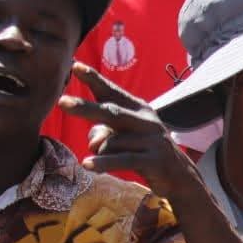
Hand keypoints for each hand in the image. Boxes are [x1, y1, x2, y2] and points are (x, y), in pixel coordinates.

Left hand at [59, 63, 201, 201]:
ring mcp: (152, 140)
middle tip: (62, 102)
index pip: (112, 92)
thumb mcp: (124, 139)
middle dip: (86, 108)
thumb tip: (92, 142)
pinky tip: (87, 164)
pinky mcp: (154, 160)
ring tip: (91, 161)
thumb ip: (104, 134)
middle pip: (111, 112)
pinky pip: (122, 159)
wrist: (180, 176)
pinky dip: (103, 162)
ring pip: (112, 141)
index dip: (94, 79)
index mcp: (138, 109)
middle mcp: (146, 120)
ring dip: (99, 152)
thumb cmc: (145, 152)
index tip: (74, 66)